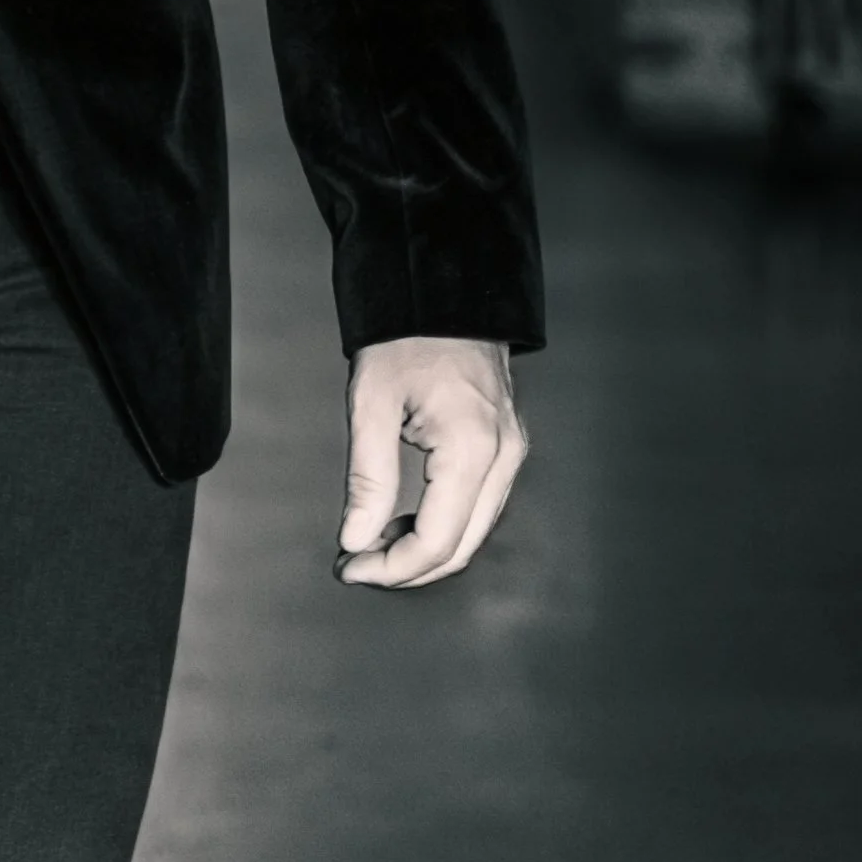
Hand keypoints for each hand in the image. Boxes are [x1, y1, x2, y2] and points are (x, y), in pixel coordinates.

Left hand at [336, 335, 525, 589]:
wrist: (442, 293)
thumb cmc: (405, 338)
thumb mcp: (371, 402)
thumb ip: (367, 478)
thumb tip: (356, 539)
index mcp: (472, 448)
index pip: (437, 542)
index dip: (392, 568)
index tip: (351, 567)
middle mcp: (503, 457)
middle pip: (460, 548)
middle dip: (406, 568)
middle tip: (356, 565)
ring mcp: (510, 453)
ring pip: (472, 533)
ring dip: (423, 550)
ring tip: (372, 543)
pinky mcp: (505, 448)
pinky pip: (477, 507)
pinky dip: (442, 526)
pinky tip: (403, 521)